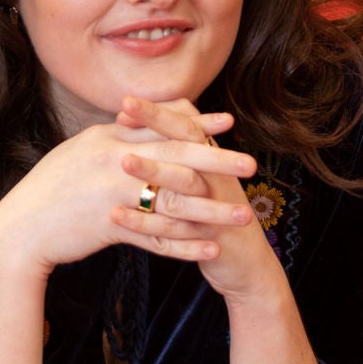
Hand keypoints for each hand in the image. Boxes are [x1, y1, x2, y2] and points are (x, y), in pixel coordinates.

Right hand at [0, 105, 254, 277]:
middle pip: (176, 156)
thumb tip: (138, 115)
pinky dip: (187, 245)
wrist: (17, 231)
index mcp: (106, 137)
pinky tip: (213, 250)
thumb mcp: (80, 152)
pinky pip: (157, 237)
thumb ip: (114, 135)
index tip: (229, 124)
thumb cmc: (50, 191)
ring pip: (174, 200)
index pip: (159, 124)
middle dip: (219, 160)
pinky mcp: (109, 227)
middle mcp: (112, 160)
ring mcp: (111, 193)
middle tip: (253, 165)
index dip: (196, 124)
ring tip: (244, 216)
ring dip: (213, 210)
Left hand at [114, 95, 283, 303]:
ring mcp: (215, 206)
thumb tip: (150, 122)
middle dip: (155, 124)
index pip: (186, 124)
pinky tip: (116, 216)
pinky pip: (174, 229)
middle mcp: (216, 177)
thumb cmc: (216, 215)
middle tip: (123, 108)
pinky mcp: (209, 237)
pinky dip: (144, 223)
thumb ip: (182, 152)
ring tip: (121, 160)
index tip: (127, 100)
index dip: (159, 112)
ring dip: (152, 171)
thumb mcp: (204, 180)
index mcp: (212, 160)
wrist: (246, 263)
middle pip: (186, 144)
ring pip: (183, 184)